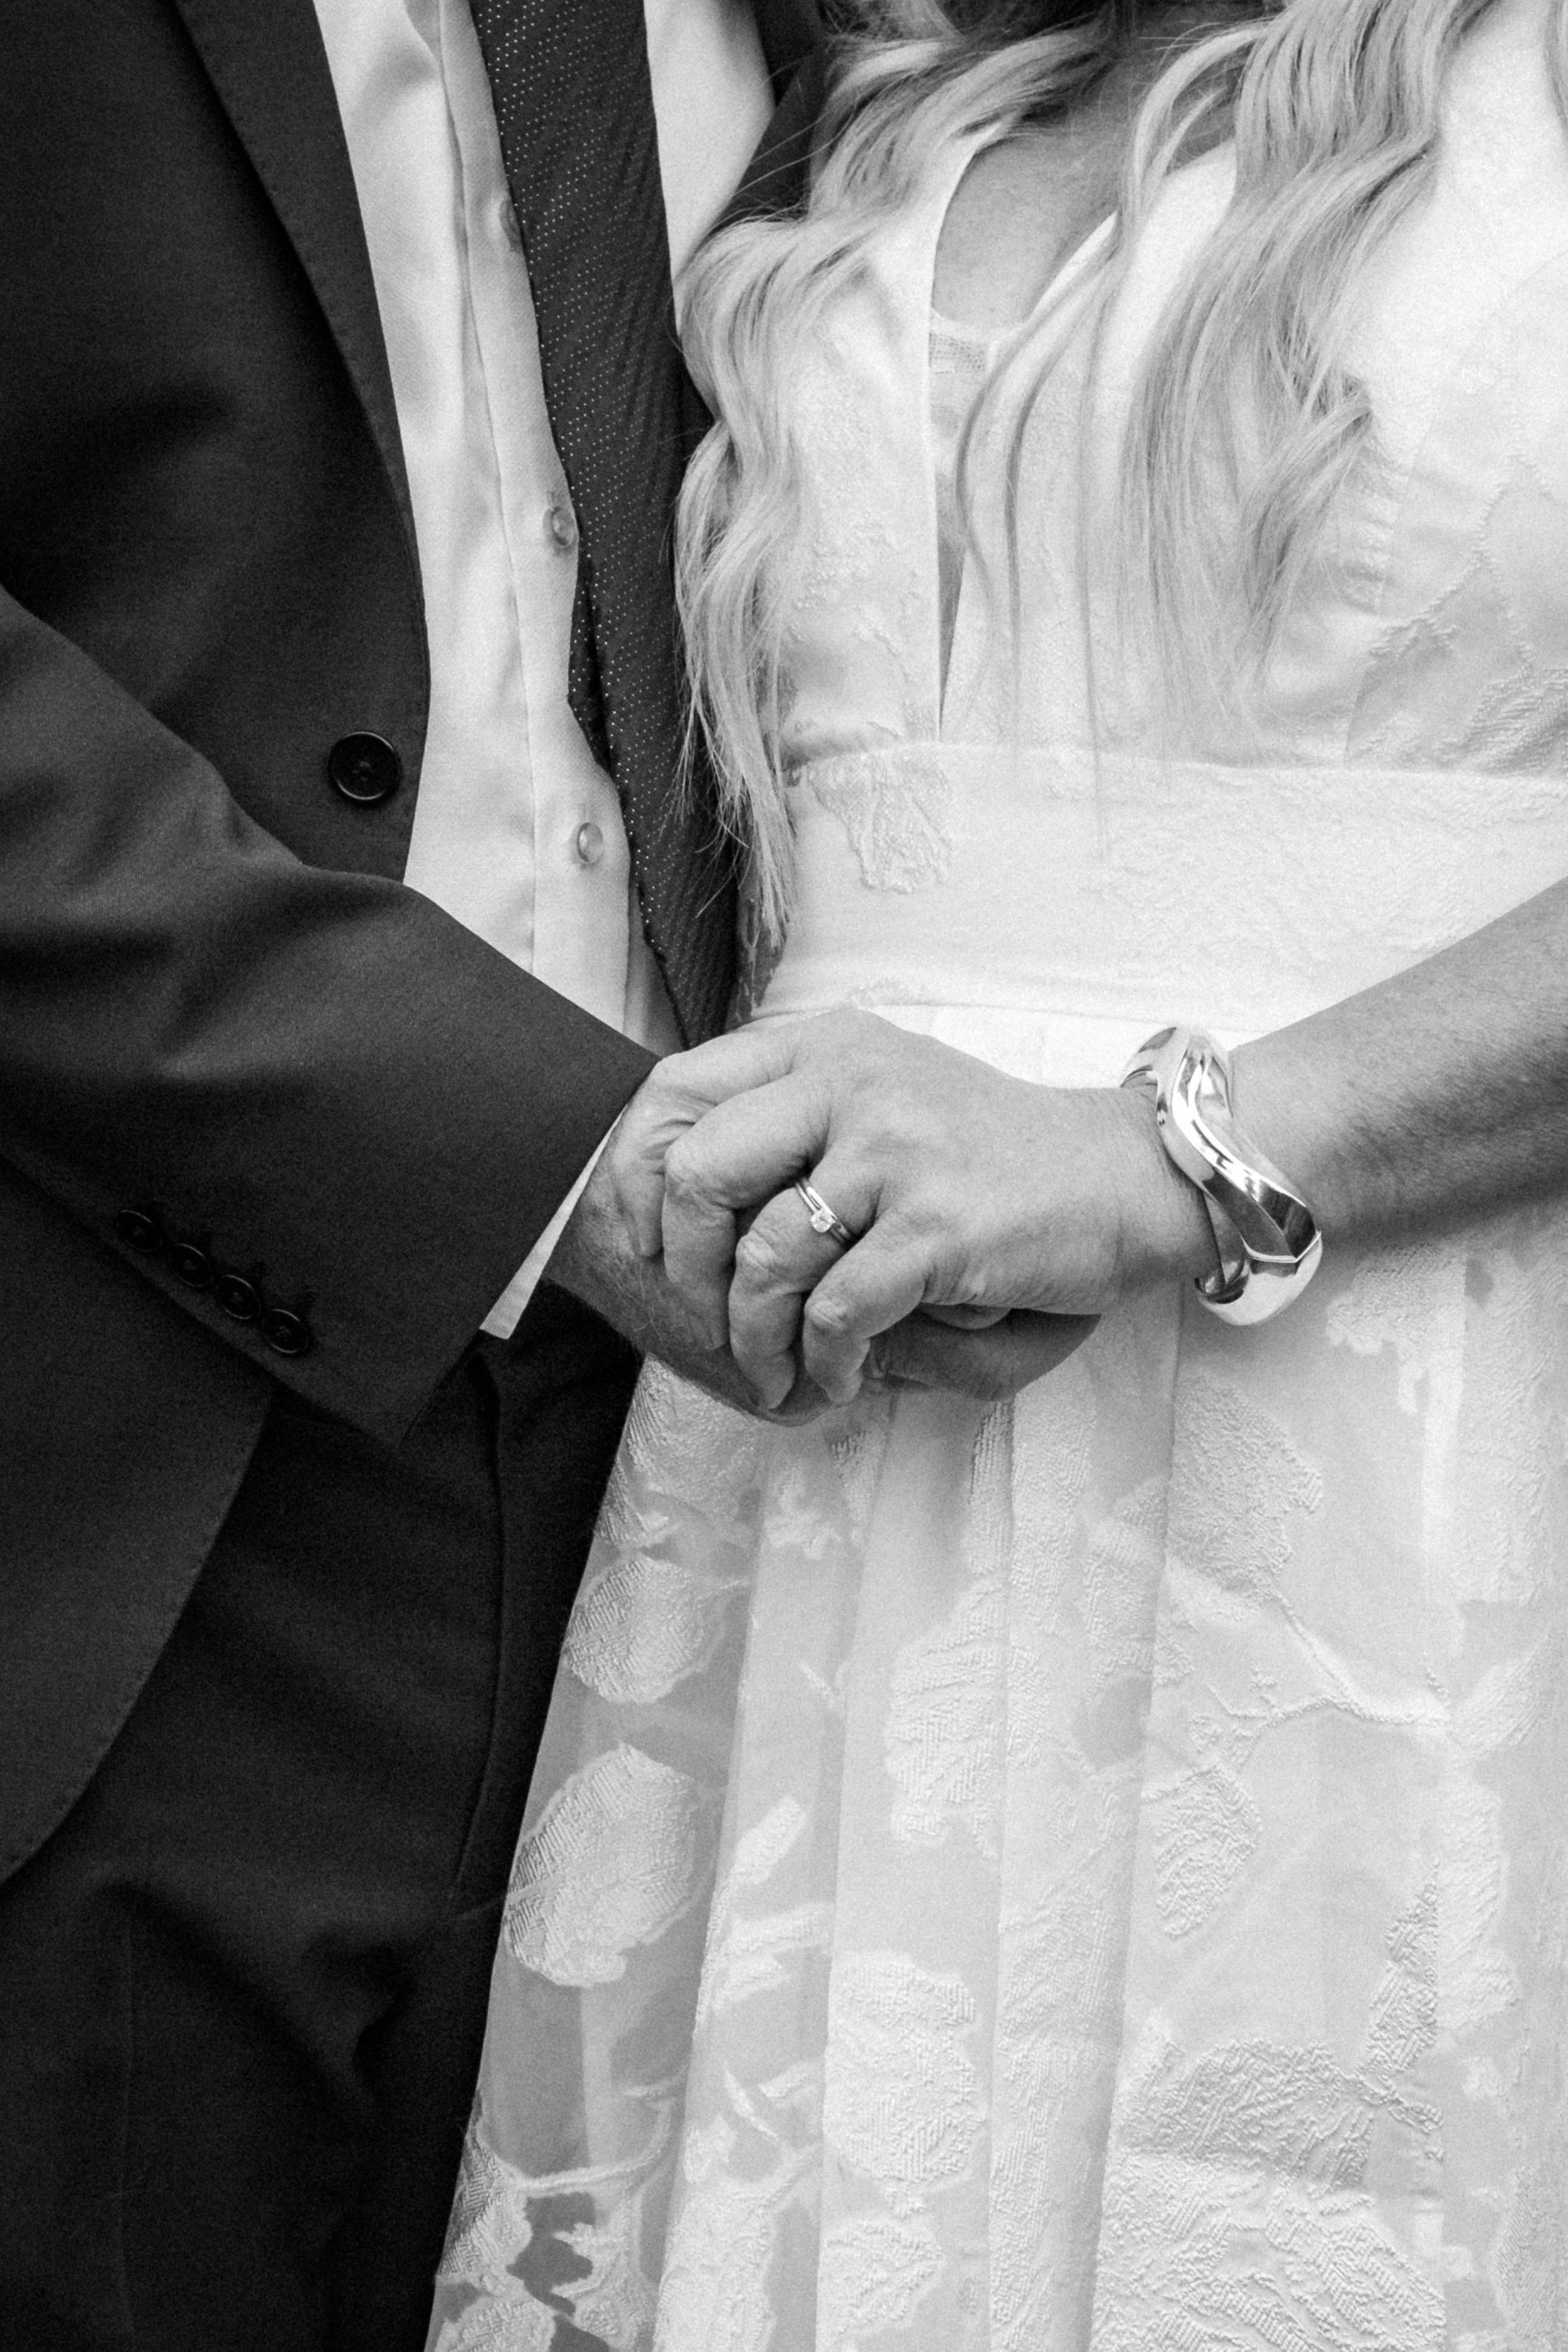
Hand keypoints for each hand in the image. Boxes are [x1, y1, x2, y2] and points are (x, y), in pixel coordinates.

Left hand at [550, 1036, 1104, 1412]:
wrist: (1124, 1176)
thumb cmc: (990, 1154)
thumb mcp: (883, 1097)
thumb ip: (790, 1120)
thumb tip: (670, 1198)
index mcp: (823, 1046)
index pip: (675, 1092)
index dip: (633, 1179)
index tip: (645, 1248)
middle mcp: (850, 1081)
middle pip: (697, 1173)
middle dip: (683, 1271)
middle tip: (707, 1323)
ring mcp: (897, 1150)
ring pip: (763, 1258)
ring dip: (756, 1339)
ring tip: (776, 1371)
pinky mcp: (939, 1225)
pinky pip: (836, 1312)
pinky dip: (824, 1362)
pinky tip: (840, 1377)